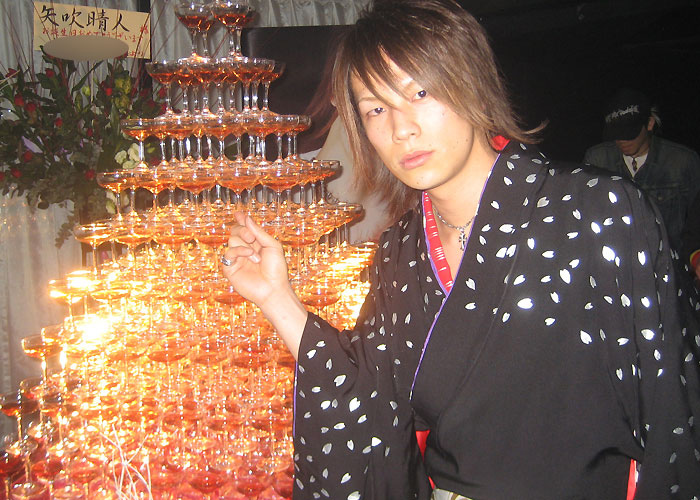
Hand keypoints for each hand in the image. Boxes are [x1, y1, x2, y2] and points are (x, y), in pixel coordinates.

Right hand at [221, 212, 307, 358]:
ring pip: (232, 240)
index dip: (241, 220)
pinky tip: (249, 256)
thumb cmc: (276, 269)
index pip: (245, 228)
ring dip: (245, 244)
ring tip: (256, 256)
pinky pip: (228, 253)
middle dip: (243, 231)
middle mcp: (245, 250)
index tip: (238, 213)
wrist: (273, 289)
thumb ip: (258, 232)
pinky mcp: (230, 268)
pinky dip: (239, 251)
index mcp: (256, 244)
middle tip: (252, 238)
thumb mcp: (272, 246)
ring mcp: (237, 259)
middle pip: (236, 231)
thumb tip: (246, 218)